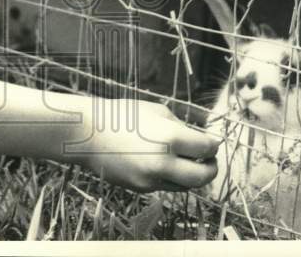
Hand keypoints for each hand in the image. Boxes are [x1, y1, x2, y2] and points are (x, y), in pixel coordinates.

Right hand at [67, 99, 219, 193]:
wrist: (87, 134)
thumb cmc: (121, 116)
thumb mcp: (156, 111)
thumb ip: (181, 127)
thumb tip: (199, 141)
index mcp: (170, 138)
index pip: (207, 148)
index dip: (213, 144)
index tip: (212, 141)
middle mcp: (164, 162)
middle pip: (204, 176)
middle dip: (212, 168)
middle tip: (210, 160)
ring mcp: (152, 179)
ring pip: (186, 186)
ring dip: (192, 175)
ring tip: (187, 161)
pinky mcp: (141, 188)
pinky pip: (165, 186)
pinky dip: (171, 177)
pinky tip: (163, 163)